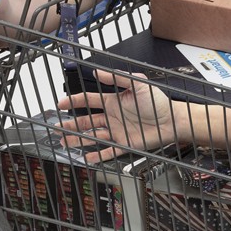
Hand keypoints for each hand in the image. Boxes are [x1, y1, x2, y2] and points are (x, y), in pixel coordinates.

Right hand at [56, 69, 184, 162]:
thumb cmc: (158, 102)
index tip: (61, 104)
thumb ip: (117, 78)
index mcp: (113, 101)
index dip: (74, 101)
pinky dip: (98, 155)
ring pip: (93, 136)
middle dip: (71, 124)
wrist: (172, 120)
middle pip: (87, 121)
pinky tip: (87, 158)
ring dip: (78, 139)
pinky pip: (108, 151)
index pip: (89, 100)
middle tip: (57, 127)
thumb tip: (98, 72)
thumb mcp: (138, 84)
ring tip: (64, 142)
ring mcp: (118, 131)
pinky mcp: (125, 144)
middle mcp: (113, 117)